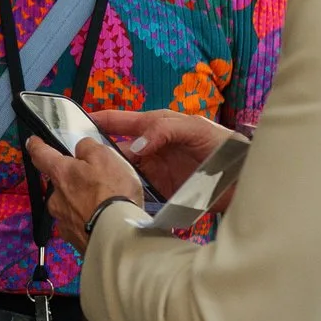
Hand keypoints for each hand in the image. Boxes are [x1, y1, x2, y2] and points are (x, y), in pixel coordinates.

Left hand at [24, 135, 143, 248]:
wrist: (117, 235)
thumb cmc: (112, 191)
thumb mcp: (105, 157)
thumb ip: (88, 148)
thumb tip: (79, 150)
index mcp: (61, 173)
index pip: (41, 154)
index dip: (37, 146)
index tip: (33, 142)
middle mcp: (55, 197)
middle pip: (59, 184)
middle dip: (71, 182)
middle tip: (93, 182)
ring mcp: (62, 220)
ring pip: (68, 205)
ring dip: (80, 203)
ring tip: (102, 205)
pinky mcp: (72, 238)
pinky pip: (76, 224)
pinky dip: (86, 220)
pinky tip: (101, 221)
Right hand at [85, 109, 238, 201]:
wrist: (247, 179)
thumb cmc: (224, 146)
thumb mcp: (196, 129)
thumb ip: (165, 130)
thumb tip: (136, 146)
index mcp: (157, 127)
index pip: (122, 121)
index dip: (99, 120)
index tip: (74, 122)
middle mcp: (152, 149)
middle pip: (116, 150)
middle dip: (96, 155)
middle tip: (75, 164)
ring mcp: (155, 172)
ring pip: (123, 173)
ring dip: (110, 178)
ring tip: (89, 185)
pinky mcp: (162, 193)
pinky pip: (137, 193)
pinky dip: (125, 196)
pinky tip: (114, 201)